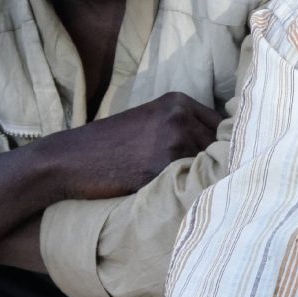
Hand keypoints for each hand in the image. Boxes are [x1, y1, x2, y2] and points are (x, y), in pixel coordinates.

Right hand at [39, 90, 220, 199]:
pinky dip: (186, 190)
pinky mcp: (161, 167)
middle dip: (218, 164)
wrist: (69, 160)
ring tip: (188, 188)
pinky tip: (174, 194)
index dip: (226, 145)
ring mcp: (172, 141)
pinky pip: (190, 182)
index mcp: (178, 101)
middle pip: (222, 146)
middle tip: (209, 180)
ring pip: (209, 166)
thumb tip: (228, 145)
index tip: (223, 160)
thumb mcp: (150, 121)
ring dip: (204, 179)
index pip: (224, 124)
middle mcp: (179, 117)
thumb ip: (185, 125)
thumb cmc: (111, 144)